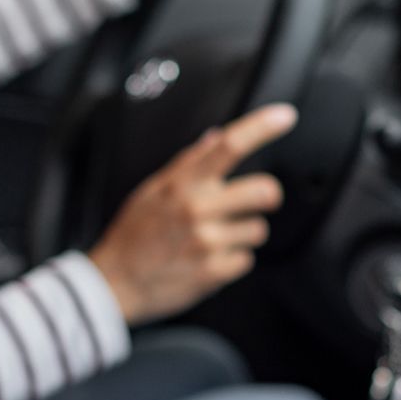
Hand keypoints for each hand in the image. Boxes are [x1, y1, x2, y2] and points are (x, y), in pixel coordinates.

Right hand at [87, 104, 293, 324]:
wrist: (115, 282)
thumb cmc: (135, 234)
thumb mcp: (153, 189)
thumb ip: (188, 163)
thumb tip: (217, 137)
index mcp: (182, 184)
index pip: (228, 146)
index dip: (262, 128)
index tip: (284, 116)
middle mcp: (197, 209)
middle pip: (264, 191)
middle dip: (267, 196)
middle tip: (255, 200)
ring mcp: (206, 242)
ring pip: (258, 229)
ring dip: (245, 233)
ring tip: (216, 237)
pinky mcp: (213, 272)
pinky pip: (246, 260)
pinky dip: (233, 260)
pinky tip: (210, 259)